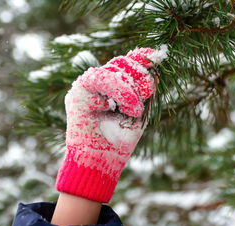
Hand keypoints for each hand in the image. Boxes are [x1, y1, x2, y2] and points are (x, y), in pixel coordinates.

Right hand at [56, 48, 157, 202]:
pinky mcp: (78, 91)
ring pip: (112, 69)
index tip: (157, 55)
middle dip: (138, 76)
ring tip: (133, 110)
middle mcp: (99, 85)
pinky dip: (117, 90)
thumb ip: (144, 88)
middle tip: (143, 99)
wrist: (101, 161)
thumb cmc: (120, 140)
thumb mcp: (139, 111)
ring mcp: (87, 87)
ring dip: (129, 88)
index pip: (126, 63)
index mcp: (112, 88)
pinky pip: (99, 77)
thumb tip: (153, 62)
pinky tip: (122, 107)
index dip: (141, 57)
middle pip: (121, 62)